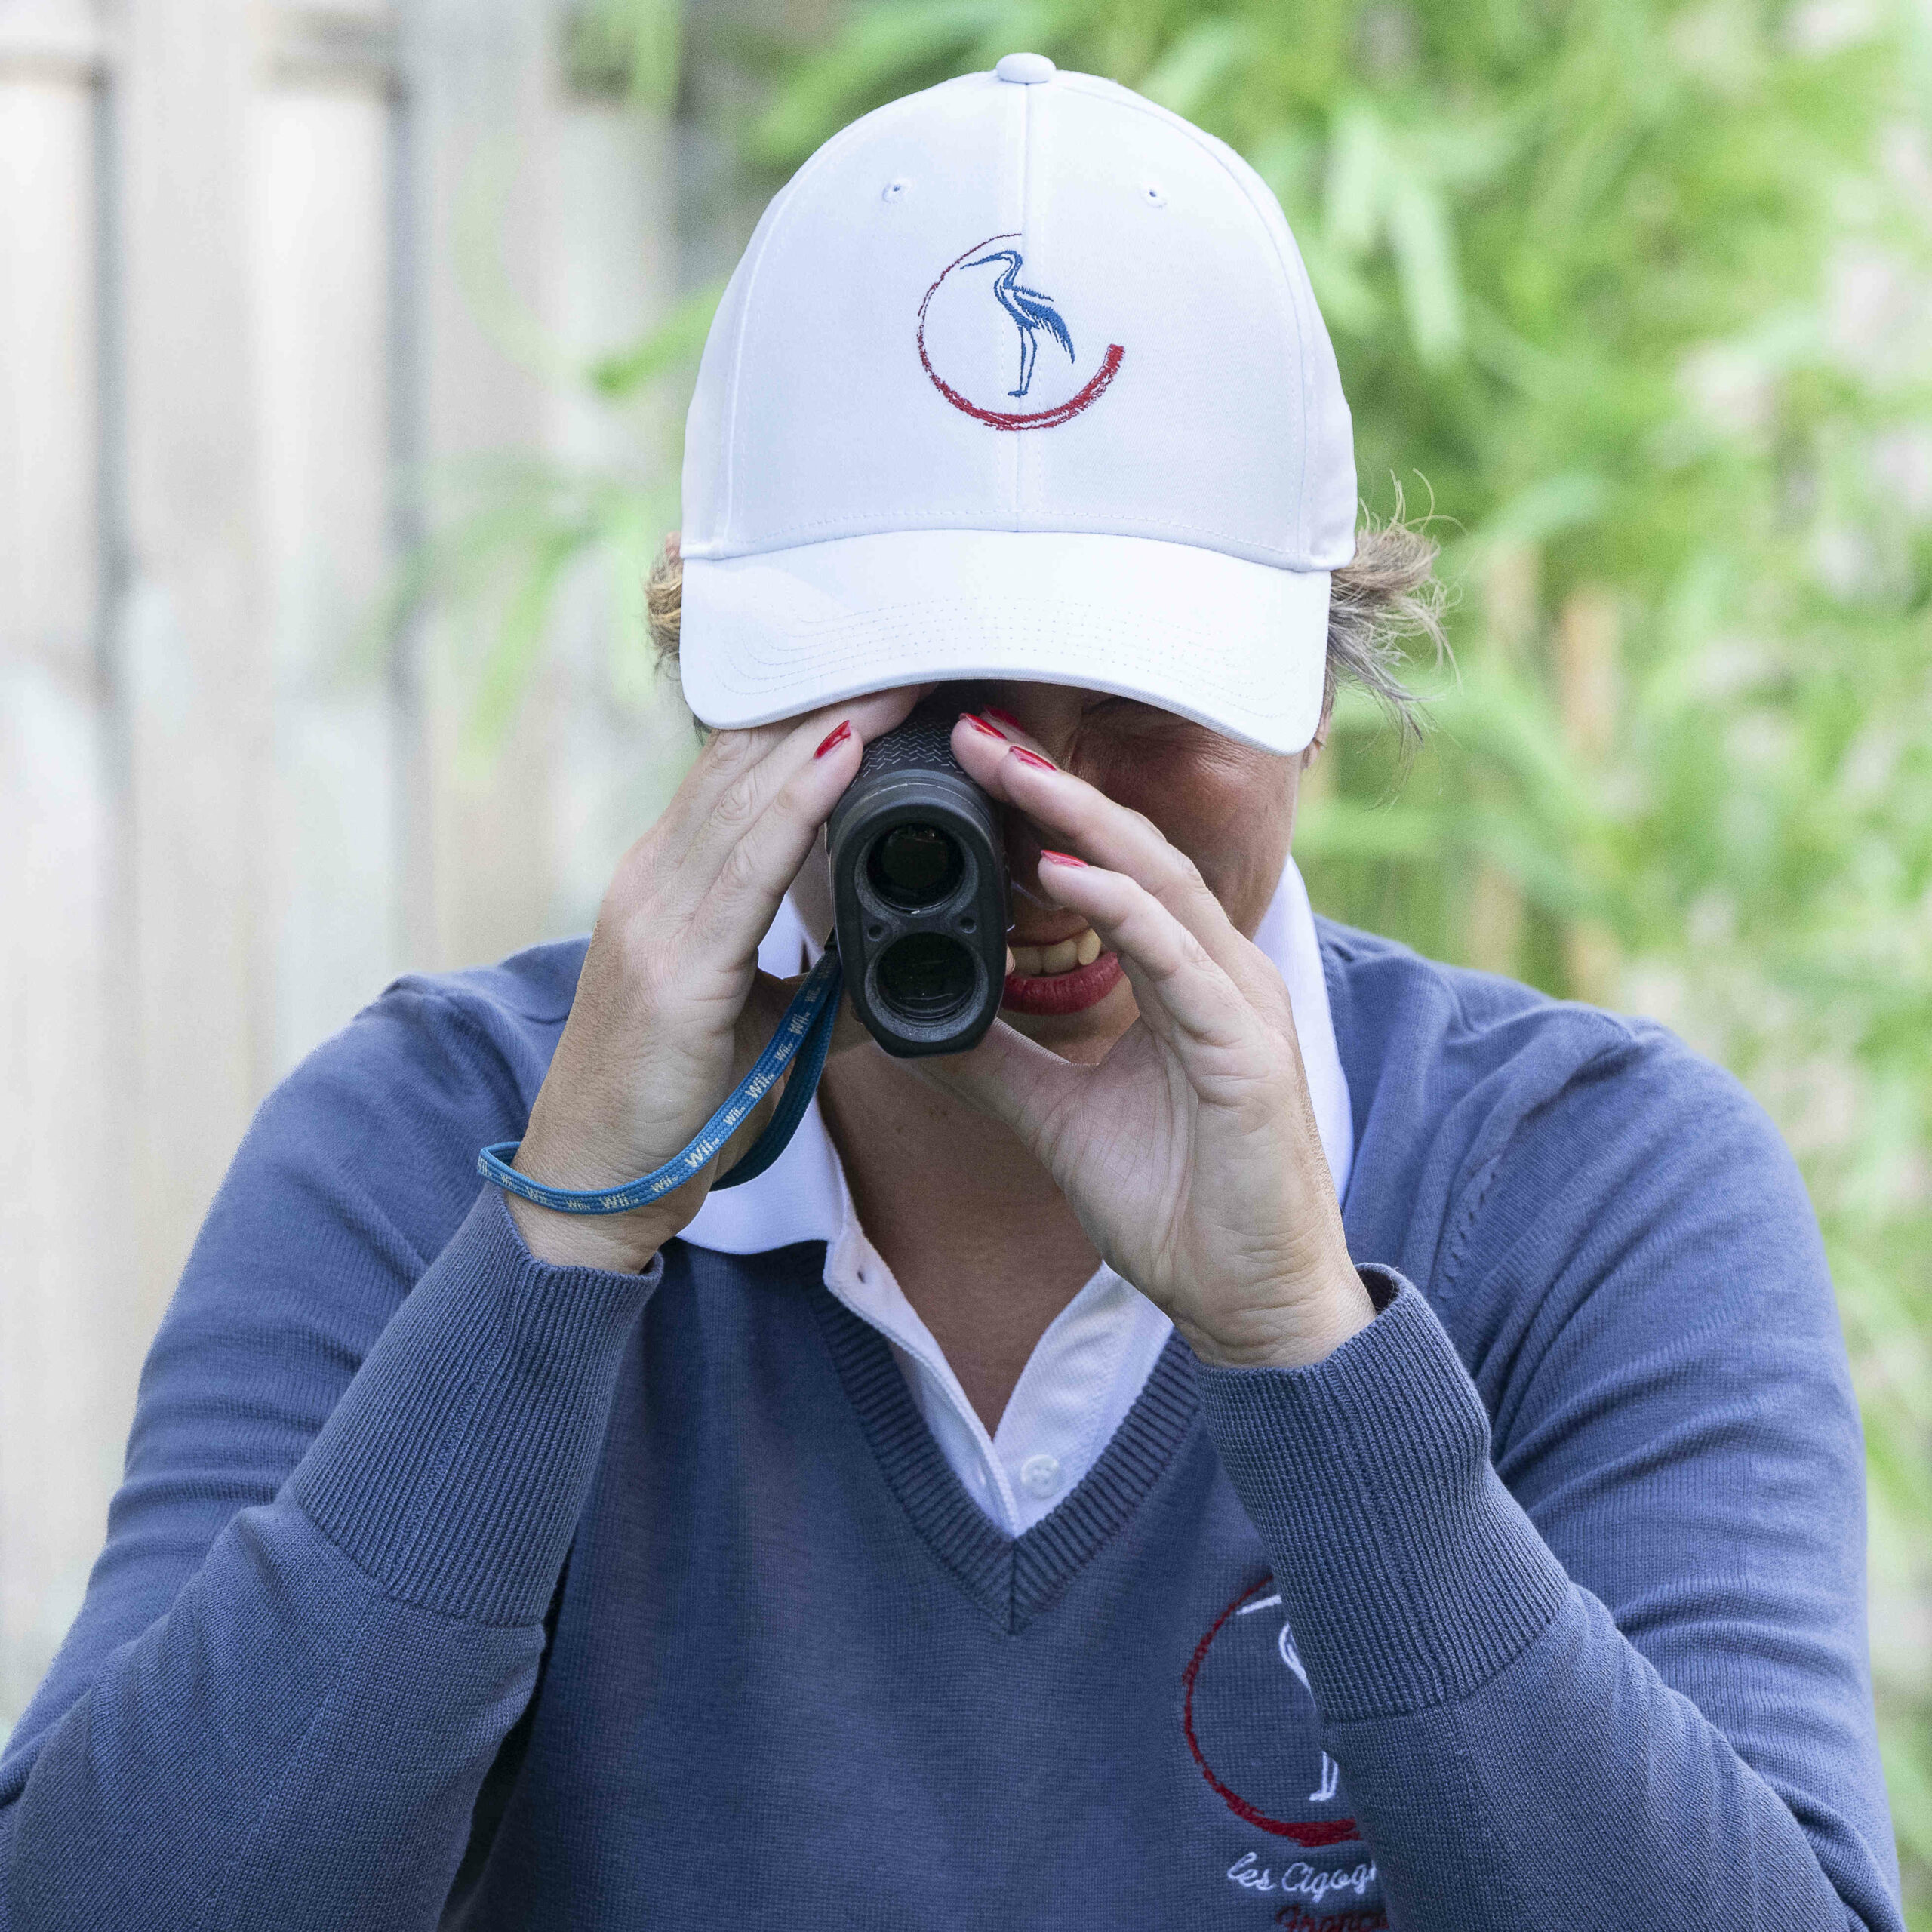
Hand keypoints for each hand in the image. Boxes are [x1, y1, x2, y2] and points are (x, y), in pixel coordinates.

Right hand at [504, 689, 918, 1272]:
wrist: (597, 1183)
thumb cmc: (673, 1105)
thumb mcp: (754, 1026)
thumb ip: (815, 982)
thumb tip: (883, 960)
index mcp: (669, 889)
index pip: (739, 776)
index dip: (808, 719)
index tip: (880, 680)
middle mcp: (653, 882)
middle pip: (743, 762)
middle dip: (828, 701)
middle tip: (907, 648)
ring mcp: (655, 918)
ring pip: (746, 794)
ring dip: (829, 729)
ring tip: (896, 678)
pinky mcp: (673, 969)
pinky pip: (747, 865)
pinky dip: (798, 802)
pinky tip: (845, 756)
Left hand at [927, 715, 1376, 1368]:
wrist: (1249, 1302)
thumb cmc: (1180, 1206)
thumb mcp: (1058, 1118)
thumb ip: (998, 1061)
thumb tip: (917, 1020)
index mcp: (1181, 978)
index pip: (1109, 869)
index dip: (1042, 813)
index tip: (969, 766)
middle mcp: (1217, 973)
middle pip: (1133, 851)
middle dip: (1053, 786)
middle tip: (975, 728)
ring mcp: (1238, 1004)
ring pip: (1159, 881)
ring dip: (1080, 819)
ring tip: (1006, 767)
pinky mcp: (1246, 1050)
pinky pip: (1179, 958)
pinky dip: (1121, 908)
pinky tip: (1061, 871)